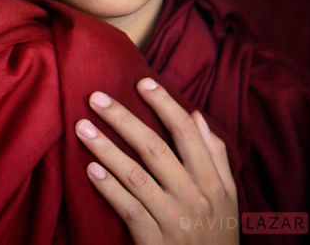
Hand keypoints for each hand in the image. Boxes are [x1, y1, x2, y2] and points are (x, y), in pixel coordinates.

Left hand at [74, 77, 237, 243]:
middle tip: (95, 98)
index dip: (165, 104)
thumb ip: (215, 157)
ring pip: (136, 176)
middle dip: (123, 119)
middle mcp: (195, 196)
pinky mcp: (155, 240)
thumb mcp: (227, 197)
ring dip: (106, 149)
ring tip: (82, 128)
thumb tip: (198, 116)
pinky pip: (129, 209)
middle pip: (155, 148)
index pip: (187, 133)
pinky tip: (90, 170)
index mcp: (213, 182)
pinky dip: (109, 189)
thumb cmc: (215, 233)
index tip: (142, 82)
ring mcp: (174, 219)